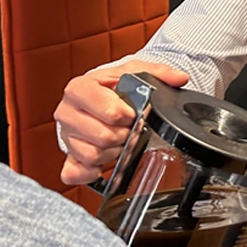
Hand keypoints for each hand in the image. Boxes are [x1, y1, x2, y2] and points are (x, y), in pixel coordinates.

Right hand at [55, 61, 188, 184]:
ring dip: (114, 152)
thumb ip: (160, 73)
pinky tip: (105, 162)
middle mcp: (67, 112)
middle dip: (125, 136)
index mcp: (79, 88)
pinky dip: (92, 172)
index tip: (134, 113)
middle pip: (102, 136)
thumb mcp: (135, 72)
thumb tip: (180, 78)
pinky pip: (75, 173)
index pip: (109, 111)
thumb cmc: (114, 86)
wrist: (100, 96)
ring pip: (93, 155)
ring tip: (121, 141)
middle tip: (131, 130)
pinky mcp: (69, 156)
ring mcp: (66, 136)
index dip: (128, 116)